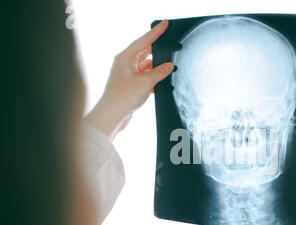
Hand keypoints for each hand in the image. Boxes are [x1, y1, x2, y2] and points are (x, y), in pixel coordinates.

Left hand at [85, 20, 173, 138]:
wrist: (112, 115)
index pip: (143, 41)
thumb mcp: (145, 82)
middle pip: (145, 52)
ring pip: (146, 66)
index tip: (165, 24)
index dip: (155, 32)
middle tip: (170, 49)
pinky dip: (153, 79)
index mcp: (125, 58)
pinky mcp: (130, 85)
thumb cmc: (122, 97)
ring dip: (156, 69)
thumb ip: (159, 72)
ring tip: (167, 71)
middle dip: (157, 52)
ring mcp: (127, 74)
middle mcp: (125, 64)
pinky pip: (145, 77)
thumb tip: (169, 65)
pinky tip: (160, 84)